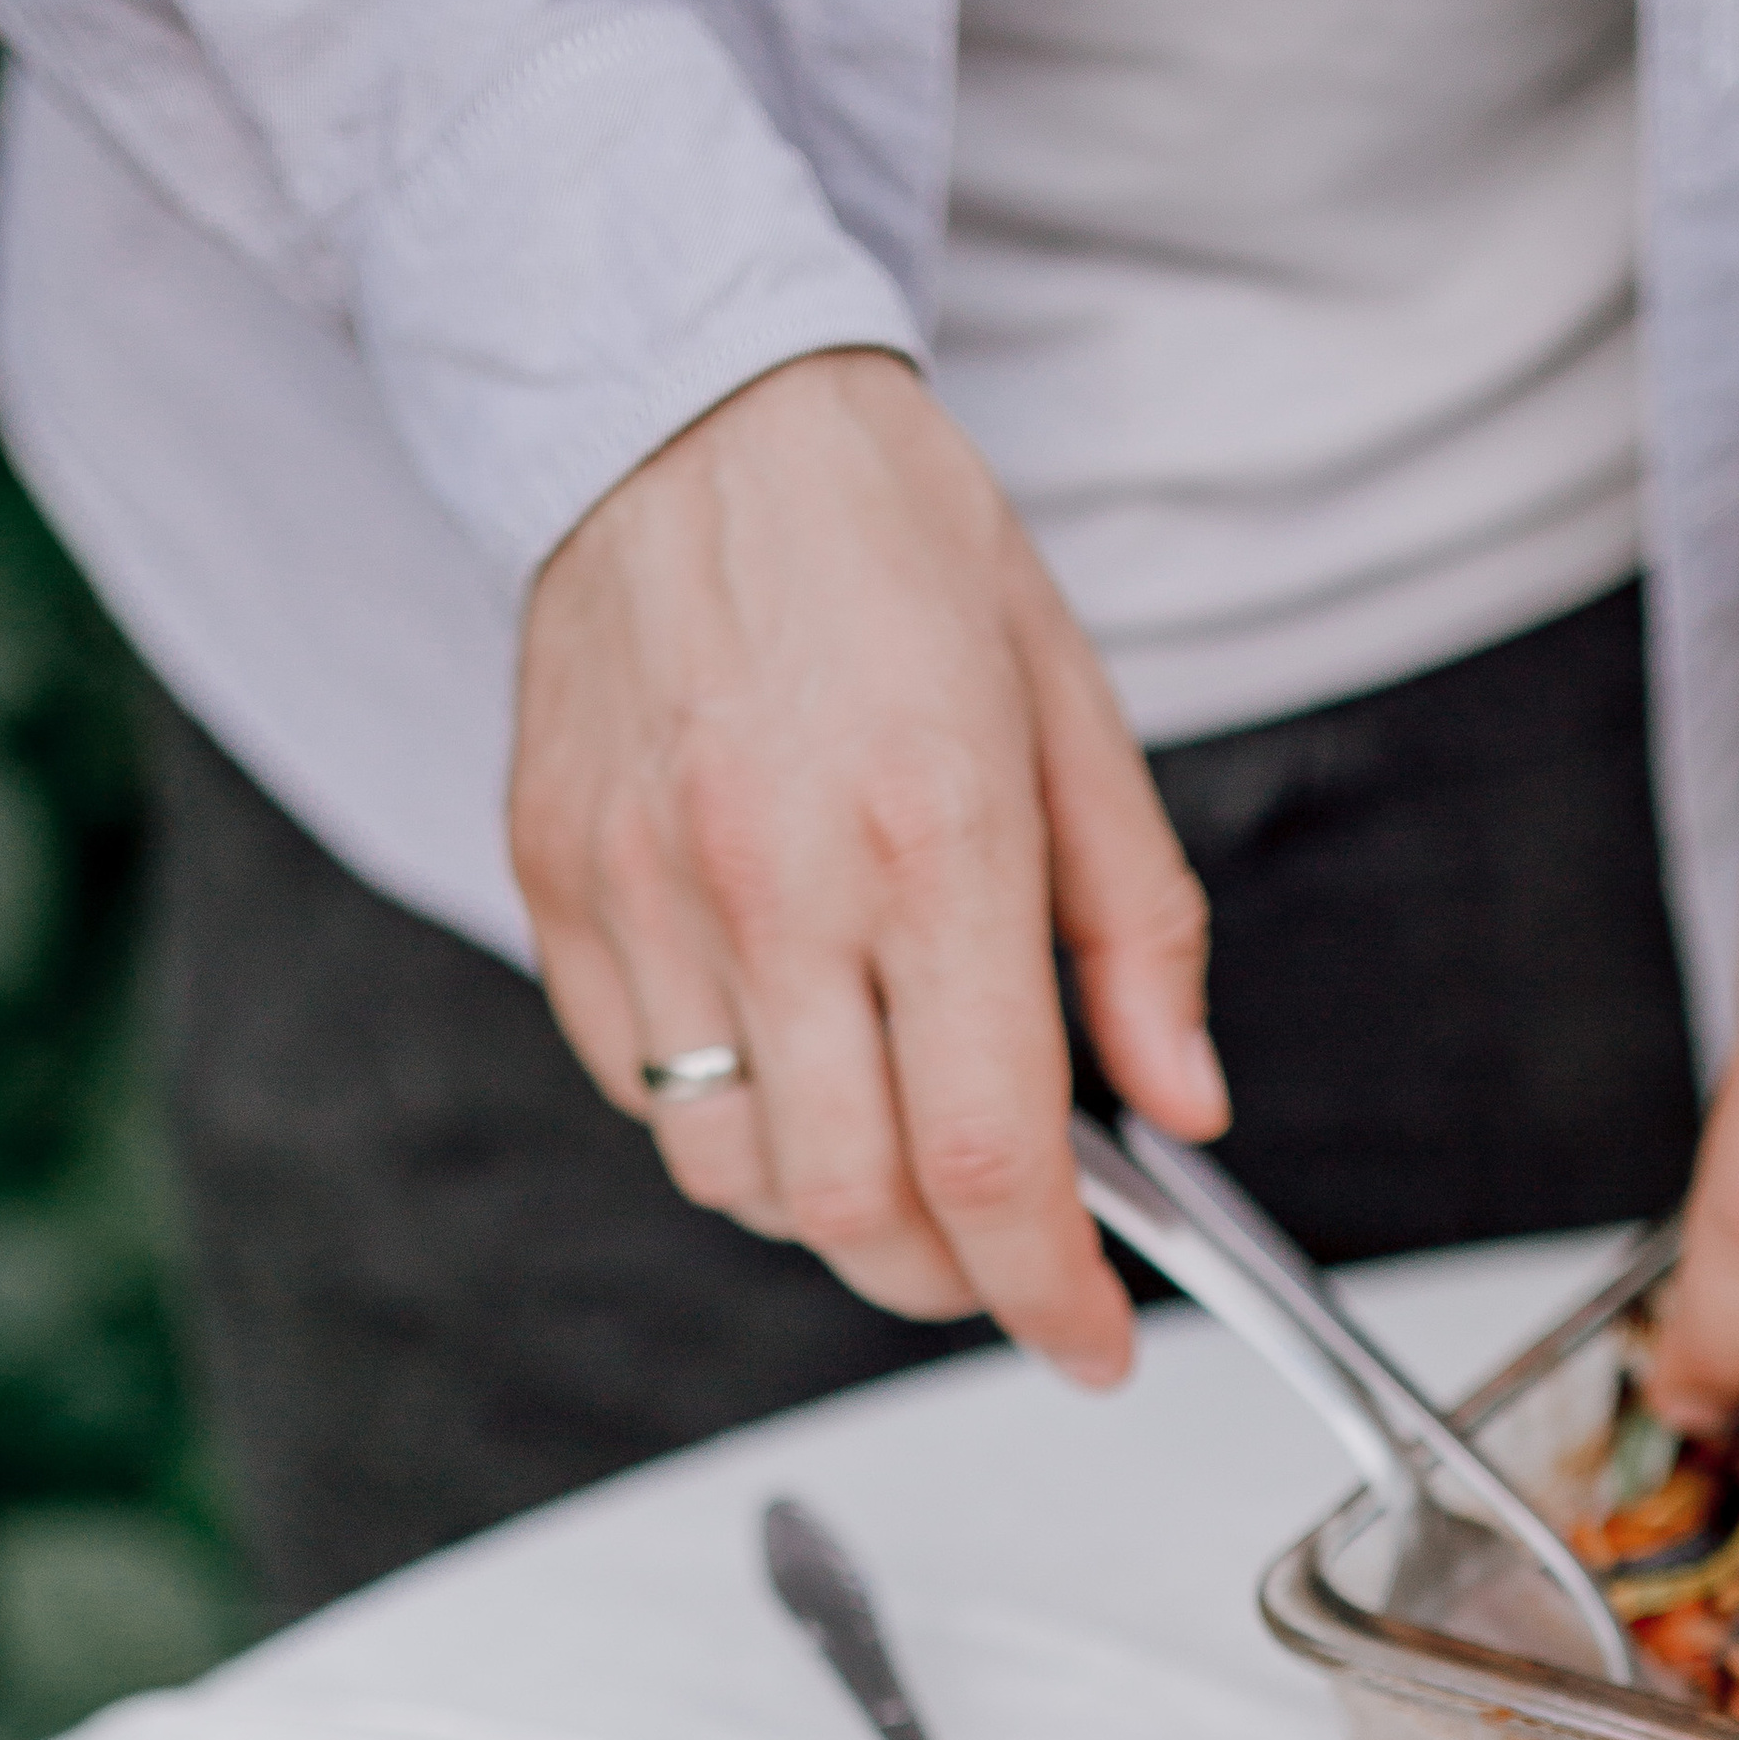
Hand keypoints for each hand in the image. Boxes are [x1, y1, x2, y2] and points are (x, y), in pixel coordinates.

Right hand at [508, 349, 1225, 1384]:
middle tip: (1001, 1253)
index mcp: (930, 835)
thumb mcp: (1071, 707)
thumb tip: (1181, 1100)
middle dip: (945, 1278)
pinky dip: (726, 1120)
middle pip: (851, 1212)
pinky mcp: (557, 889)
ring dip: (830, 1209)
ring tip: (892, 1132)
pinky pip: (638, 1091)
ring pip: (733, 1178)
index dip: (1049, 1293)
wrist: (677, 398)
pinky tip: (785, 1045)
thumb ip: (1137, 929)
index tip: (1089, 1341)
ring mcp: (644, 895)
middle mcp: (771, 883)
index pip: (990, 1158)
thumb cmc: (886, 536)